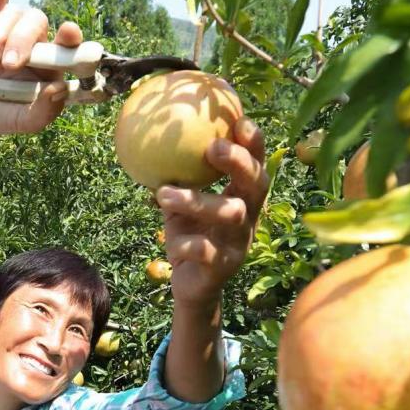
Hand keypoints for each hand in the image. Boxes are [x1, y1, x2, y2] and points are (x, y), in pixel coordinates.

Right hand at [0, 0, 83, 143]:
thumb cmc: (10, 115)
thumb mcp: (29, 122)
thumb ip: (45, 112)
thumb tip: (55, 88)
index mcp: (54, 61)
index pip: (68, 42)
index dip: (70, 35)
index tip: (69, 32)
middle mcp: (37, 41)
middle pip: (37, 22)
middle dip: (21, 41)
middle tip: (8, 66)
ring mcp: (13, 31)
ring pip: (12, 16)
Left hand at [157, 117, 267, 307]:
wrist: (190, 287)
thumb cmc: (187, 237)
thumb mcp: (180, 205)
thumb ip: (176, 177)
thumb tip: (153, 139)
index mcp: (242, 199)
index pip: (255, 166)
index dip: (254, 144)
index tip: (240, 121)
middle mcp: (248, 218)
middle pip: (257, 185)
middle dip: (239, 163)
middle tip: (212, 147)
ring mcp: (239, 243)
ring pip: (231, 215)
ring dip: (197, 201)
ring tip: (163, 193)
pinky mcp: (224, 267)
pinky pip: (207, 251)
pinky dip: (186, 243)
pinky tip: (170, 242)